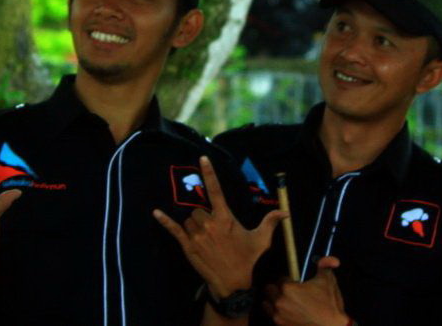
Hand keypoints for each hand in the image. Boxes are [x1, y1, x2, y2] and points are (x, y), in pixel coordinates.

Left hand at [154, 155, 287, 297]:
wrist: (233, 283)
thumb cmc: (247, 259)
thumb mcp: (261, 240)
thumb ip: (270, 222)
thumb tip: (285, 212)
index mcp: (226, 218)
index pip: (216, 190)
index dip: (209, 173)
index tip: (202, 158)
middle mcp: (210, 224)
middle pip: (198, 208)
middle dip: (203, 214)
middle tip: (212, 229)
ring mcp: (197, 235)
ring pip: (188, 219)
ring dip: (193, 223)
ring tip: (204, 237)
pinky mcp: (187, 245)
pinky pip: (173, 229)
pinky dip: (164, 220)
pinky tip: (156, 212)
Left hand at [267, 256, 348, 325]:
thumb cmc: (330, 305)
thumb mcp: (328, 281)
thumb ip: (325, 265)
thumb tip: (329, 258)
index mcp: (288, 288)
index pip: (280, 279)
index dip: (288, 280)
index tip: (295, 284)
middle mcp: (279, 302)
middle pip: (269, 290)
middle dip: (278, 290)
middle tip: (289, 293)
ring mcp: (278, 316)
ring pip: (267, 304)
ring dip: (274, 302)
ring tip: (287, 304)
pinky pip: (272, 317)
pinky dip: (278, 314)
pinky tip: (290, 314)